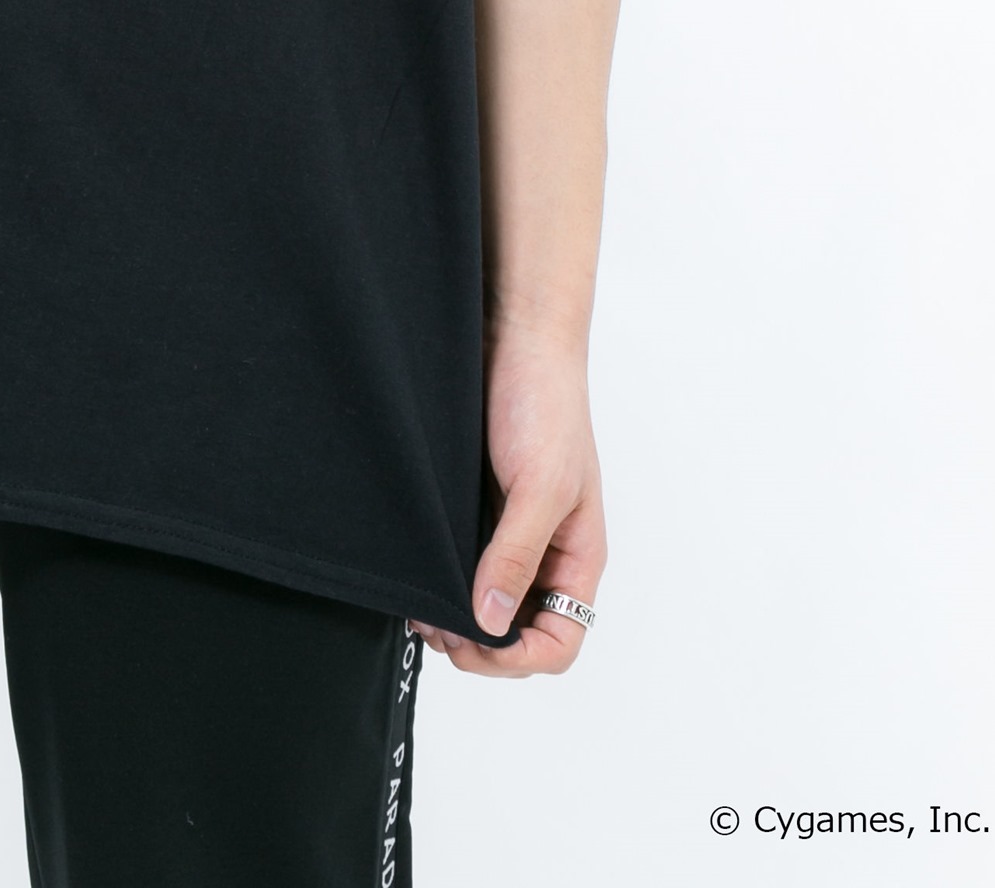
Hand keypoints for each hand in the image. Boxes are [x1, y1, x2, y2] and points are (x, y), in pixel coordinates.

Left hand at [407, 328, 603, 675]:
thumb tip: (490, 623)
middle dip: (477, 644)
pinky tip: (418, 574)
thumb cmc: (546, 405)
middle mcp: (545, 555)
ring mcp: (509, 534)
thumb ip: (518, 556)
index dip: (517, 657)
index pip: (558, 641)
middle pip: (519, 633)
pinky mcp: (477, 511)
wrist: (515, 337)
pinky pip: (462, 565)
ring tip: (419, 606)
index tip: (473, 641)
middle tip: (433, 625)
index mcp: (577, 557)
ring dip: (454, 618)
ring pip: (485, 605)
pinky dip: (442, 581)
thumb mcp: (541, 486)